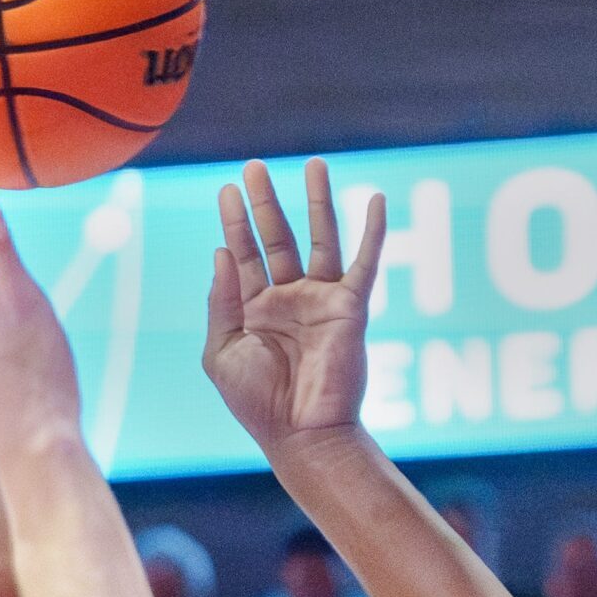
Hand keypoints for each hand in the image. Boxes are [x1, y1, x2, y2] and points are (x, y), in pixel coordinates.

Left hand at [205, 157, 387, 457]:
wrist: (300, 433)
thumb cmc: (257, 402)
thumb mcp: (223, 351)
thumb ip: (221, 302)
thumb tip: (221, 253)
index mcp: (253, 309)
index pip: (242, 255)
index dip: (234, 223)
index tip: (227, 189)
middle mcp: (288, 298)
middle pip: (276, 237)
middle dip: (265, 202)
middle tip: (253, 166)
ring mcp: (320, 300)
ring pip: (320, 239)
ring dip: (317, 201)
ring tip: (312, 163)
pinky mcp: (351, 307)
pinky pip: (365, 262)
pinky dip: (373, 231)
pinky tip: (376, 200)